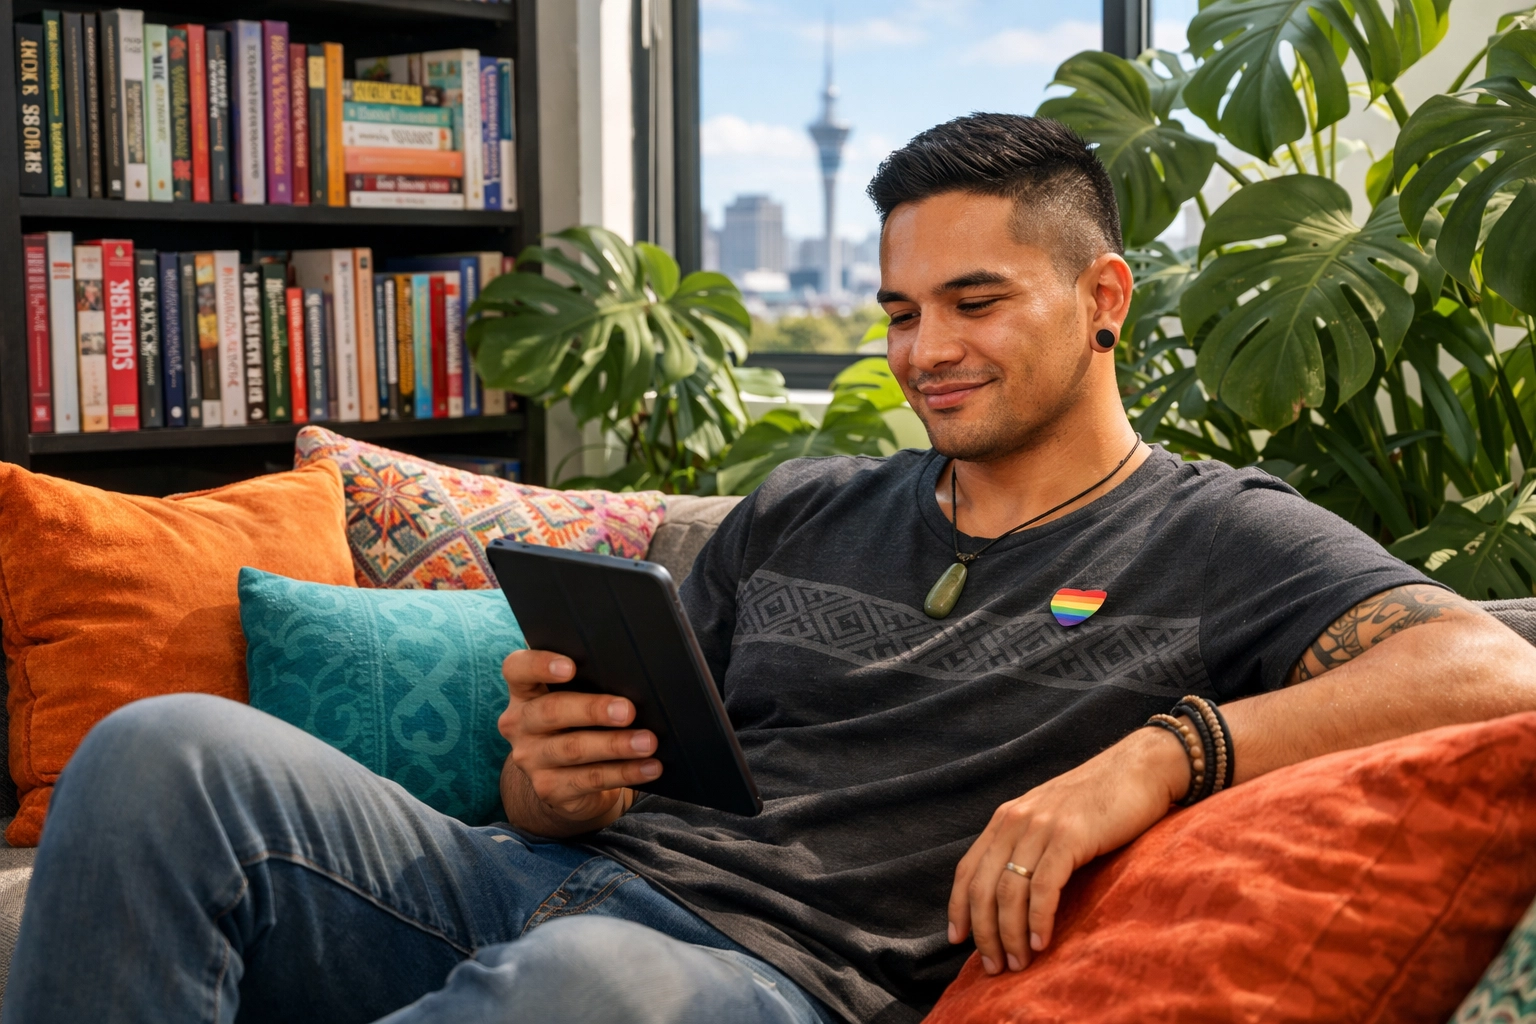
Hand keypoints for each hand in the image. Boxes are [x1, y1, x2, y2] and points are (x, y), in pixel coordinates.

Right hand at [498, 648, 662, 830]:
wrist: (568, 779)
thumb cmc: (580, 723)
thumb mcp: (578, 698)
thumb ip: (593, 683)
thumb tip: (638, 681)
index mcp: (525, 691)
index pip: (517, 669)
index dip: (540, 664)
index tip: (571, 666)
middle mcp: (520, 723)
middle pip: (551, 710)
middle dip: (593, 709)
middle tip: (627, 710)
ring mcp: (530, 759)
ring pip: (573, 748)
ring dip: (615, 745)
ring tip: (648, 742)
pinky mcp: (549, 789)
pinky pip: (590, 779)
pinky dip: (624, 773)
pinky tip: (650, 767)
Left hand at [948, 725, 1188, 973]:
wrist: (1138, 769)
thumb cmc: (1099, 801)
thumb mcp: (1050, 819)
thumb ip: (1027, 846)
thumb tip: (1012, 895)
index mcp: (1006, 818)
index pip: (967, 869)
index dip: (958, 907)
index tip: (956, 940)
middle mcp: (1015, 820)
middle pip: (982, 886)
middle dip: (984, 932)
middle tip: (994, 967)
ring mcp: (1041, 826)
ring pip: (1008, 891)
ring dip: (1010, 934)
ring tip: (1018, 963)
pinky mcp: (1070, 836)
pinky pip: (1044, 886)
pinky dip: (1038, 918)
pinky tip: (1041, 941)